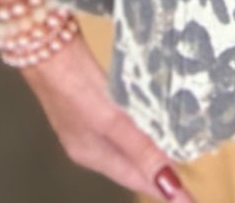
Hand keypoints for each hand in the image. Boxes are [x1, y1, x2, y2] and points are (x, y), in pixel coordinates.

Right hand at [22, 30, 197, 199]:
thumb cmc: (76, 85)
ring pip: (125, 144)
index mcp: (92, 155)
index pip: (134, 178)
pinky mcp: (88, 100)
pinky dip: (138, 126)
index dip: (160, 185)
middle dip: (155, 168)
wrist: (46, 46)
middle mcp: (89, 145)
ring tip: (177, 145)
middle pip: (129, 164)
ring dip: (148, 147)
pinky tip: (150, 117)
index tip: (187, 195)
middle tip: (188, 170)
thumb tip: (169, 185)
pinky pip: (120, 123)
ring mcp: (86, 122)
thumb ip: (140, 149)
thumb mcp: (110, 119)